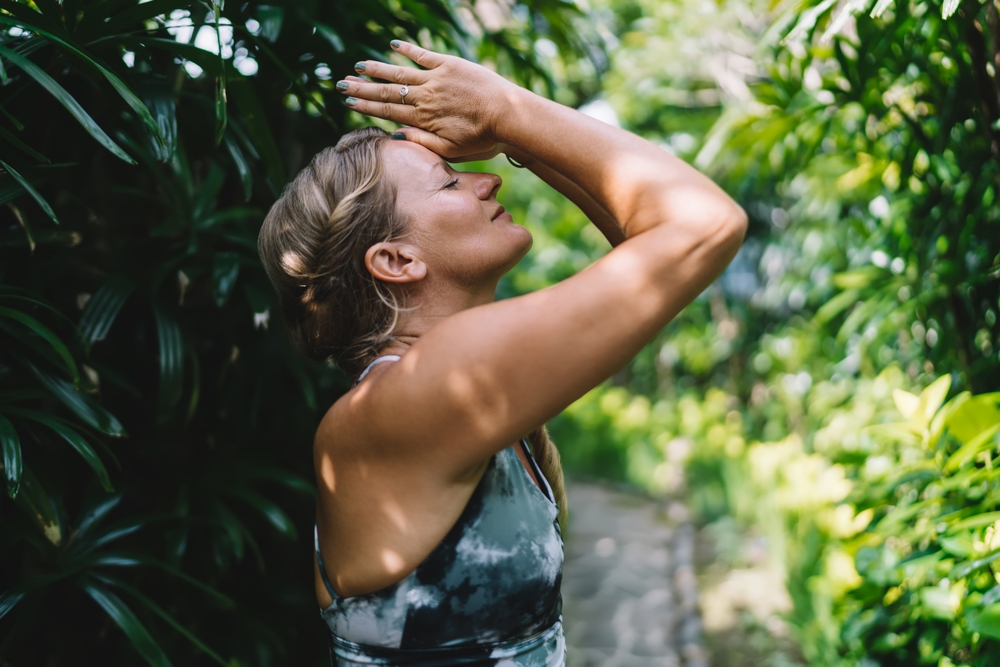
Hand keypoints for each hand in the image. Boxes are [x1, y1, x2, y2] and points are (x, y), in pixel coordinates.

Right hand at [337, 41, 518, 158]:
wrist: (508, 114)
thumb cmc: (483, 138)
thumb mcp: (451, 150)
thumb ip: (423, 142)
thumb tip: (396, 134)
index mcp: (424, 118)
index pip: (388, 110)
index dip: (367, 105)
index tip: (350, 101)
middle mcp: (425, 97)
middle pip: (388, 91)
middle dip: (363, 88)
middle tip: (341, 83)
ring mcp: (436, 79)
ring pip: (400, 72)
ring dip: (378, 69)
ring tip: (358, 67)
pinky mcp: (450, 65)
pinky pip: (423, 55)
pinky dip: (407, 50)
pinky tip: (393, 45)